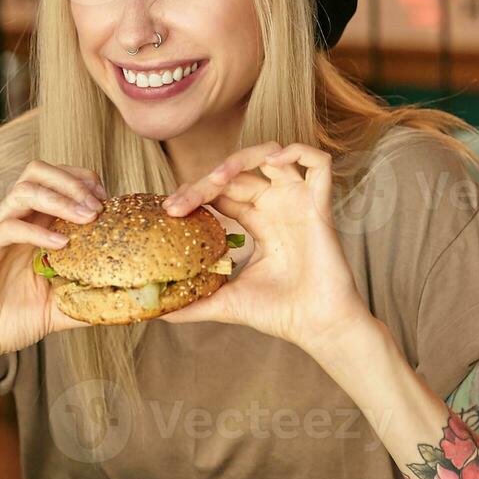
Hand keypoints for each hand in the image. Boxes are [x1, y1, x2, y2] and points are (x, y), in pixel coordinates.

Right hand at [0, 160, 102, 380]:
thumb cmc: (13, 320)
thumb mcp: (62, 307)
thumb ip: (91, 298)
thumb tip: (129, 301)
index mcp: (33, 225)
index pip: (55, 179)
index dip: (83, 181)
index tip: (108, 203)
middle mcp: (14, 221)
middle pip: (37, 171)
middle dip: (72, 181)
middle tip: (98, 206)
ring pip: (23, 190)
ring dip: (59, 198)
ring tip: (85, 218)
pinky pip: (7, 228)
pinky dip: (37, 231)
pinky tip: (61, 245)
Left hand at [158, 142, 371, 354]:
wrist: (316, 327)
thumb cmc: (280, 314)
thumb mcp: (225, 304)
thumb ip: (193, 303)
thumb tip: (157, 312)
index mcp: (259, 223)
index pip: (223, 191)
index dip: (196, 191)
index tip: (171, 210)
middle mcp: (277, 207)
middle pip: (238, 173)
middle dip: (206, 182)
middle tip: (180, 203)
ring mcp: (299, 203)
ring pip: (271, 155)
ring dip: (241, 158)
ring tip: (217, 178)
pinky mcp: (320, 206)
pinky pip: (318, 162)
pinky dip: (297, 151)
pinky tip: (272, 163)